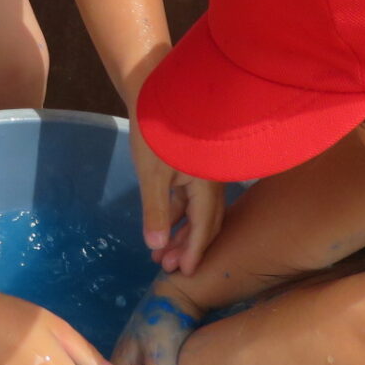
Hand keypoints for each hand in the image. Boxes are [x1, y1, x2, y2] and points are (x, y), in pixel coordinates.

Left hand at [131, 121, 226, 273]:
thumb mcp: (152, 176)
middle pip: (205, 222)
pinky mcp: (192, 167)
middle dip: (186, 246)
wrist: (154, 90)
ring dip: (179, 231)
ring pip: (196, 211)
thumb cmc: (155, 133)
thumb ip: (156, 212)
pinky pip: (189, 198)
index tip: (185, 273)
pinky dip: (177, 213)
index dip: (194, 251)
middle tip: (166, 266)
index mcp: (208, 184)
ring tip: (158, 252)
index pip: (205, 226)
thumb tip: (156, 246)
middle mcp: (212, 181)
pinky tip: (162, 225)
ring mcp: (203, 174)